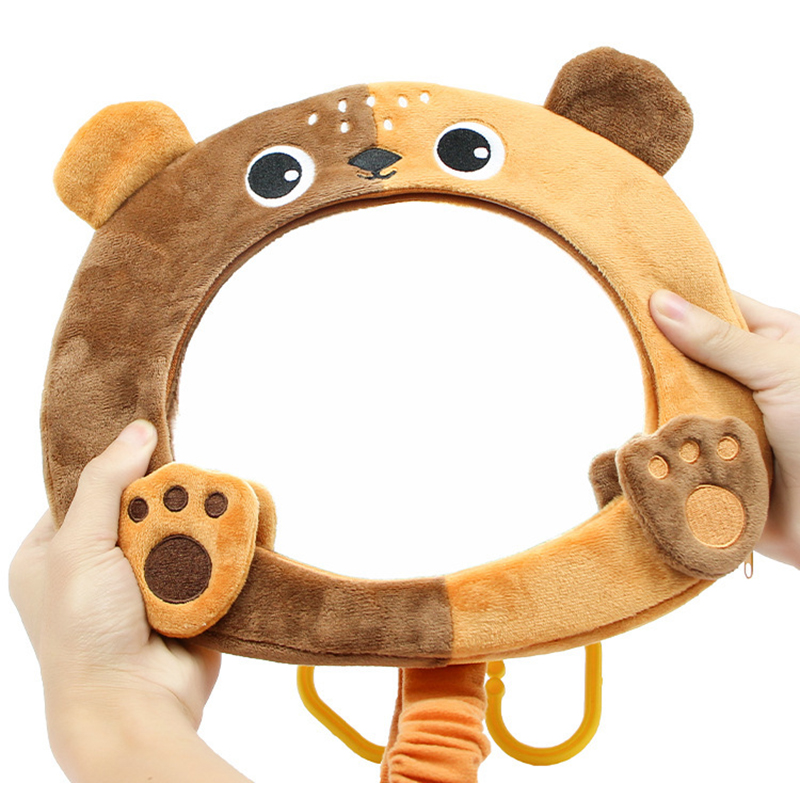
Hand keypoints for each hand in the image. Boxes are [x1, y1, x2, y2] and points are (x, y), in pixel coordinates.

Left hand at [9, 421, 246, 780]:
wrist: (134, 704)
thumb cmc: (84, 633)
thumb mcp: (77, 548)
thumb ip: (103, 484)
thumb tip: (136, 429)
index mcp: (50, 553)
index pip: (83, 491)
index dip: (115, 468)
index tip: (148, 444)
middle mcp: (94, 566)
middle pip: (136, 506)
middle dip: (161, 498)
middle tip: (183, 484)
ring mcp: (139, 583)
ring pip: (173, 530)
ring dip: (190, 523)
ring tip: (207, 508)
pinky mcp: (179, 596)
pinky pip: (199, 557)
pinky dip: (211, 547)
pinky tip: (225, 530)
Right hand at [650, 290, 799, 569]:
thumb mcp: (781, 371)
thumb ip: (721, 340)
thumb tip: (660, 302)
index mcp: (773, 344)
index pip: (716, 307)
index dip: (678, 299)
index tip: (635, 290)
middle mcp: (748, 379)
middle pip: (688, 354)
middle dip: (661, 355)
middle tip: (625, 344)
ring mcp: (727, 418)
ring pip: (676, 398)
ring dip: (660, 401)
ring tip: (634, 391)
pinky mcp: (710, 457)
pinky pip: (675, 442)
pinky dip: (660, 441)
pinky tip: (641, 436)